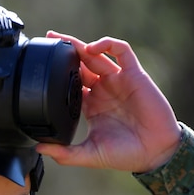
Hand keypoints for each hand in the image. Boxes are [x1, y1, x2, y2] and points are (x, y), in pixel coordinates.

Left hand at [37, 32, 181, 172]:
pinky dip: (107, 44)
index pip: (70, 82)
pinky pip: (122, 51)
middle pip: (80, 64)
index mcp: (90, 105)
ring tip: (62, 40)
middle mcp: (103, 90)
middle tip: (48, 40)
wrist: (154, 153)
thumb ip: (64, 153)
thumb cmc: (124, 154)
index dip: (56, 73)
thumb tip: (38, 149)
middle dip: (65, 50)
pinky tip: (92, 48)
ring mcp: (118, 80)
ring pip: (97, 54)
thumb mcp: (89, 154)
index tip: (40, 67)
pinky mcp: (134, 74)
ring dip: (80, 45)